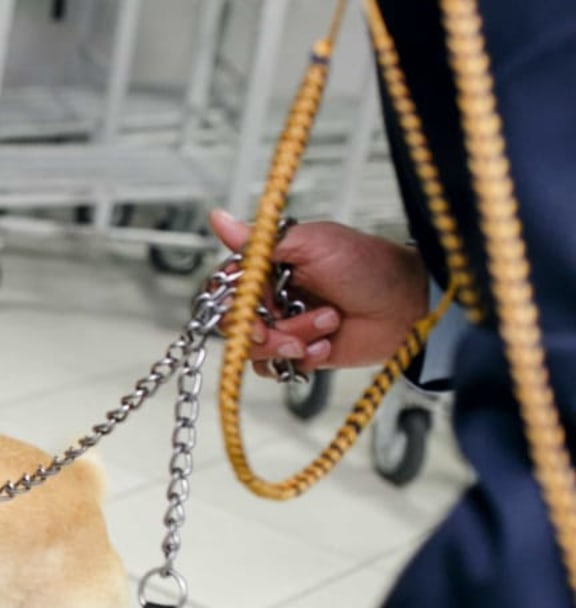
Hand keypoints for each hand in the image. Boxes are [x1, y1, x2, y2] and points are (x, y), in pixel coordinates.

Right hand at [209, 209, 431, 373]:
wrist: (410, 306)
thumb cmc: (371, 267)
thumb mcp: (314, 243)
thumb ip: (262, 240)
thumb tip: (218, 218)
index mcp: (269, 266)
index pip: (226, 287)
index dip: (232, 301)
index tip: (251, 306)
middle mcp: (272, 296)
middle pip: (234, 323)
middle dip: (260, 328)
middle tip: (284, 323)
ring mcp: (285, 326)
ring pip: (254, 349)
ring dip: (287, 341)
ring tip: (324, 327)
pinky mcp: (300, 352)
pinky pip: (276, 367)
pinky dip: (300, 360)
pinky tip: (325, 347)